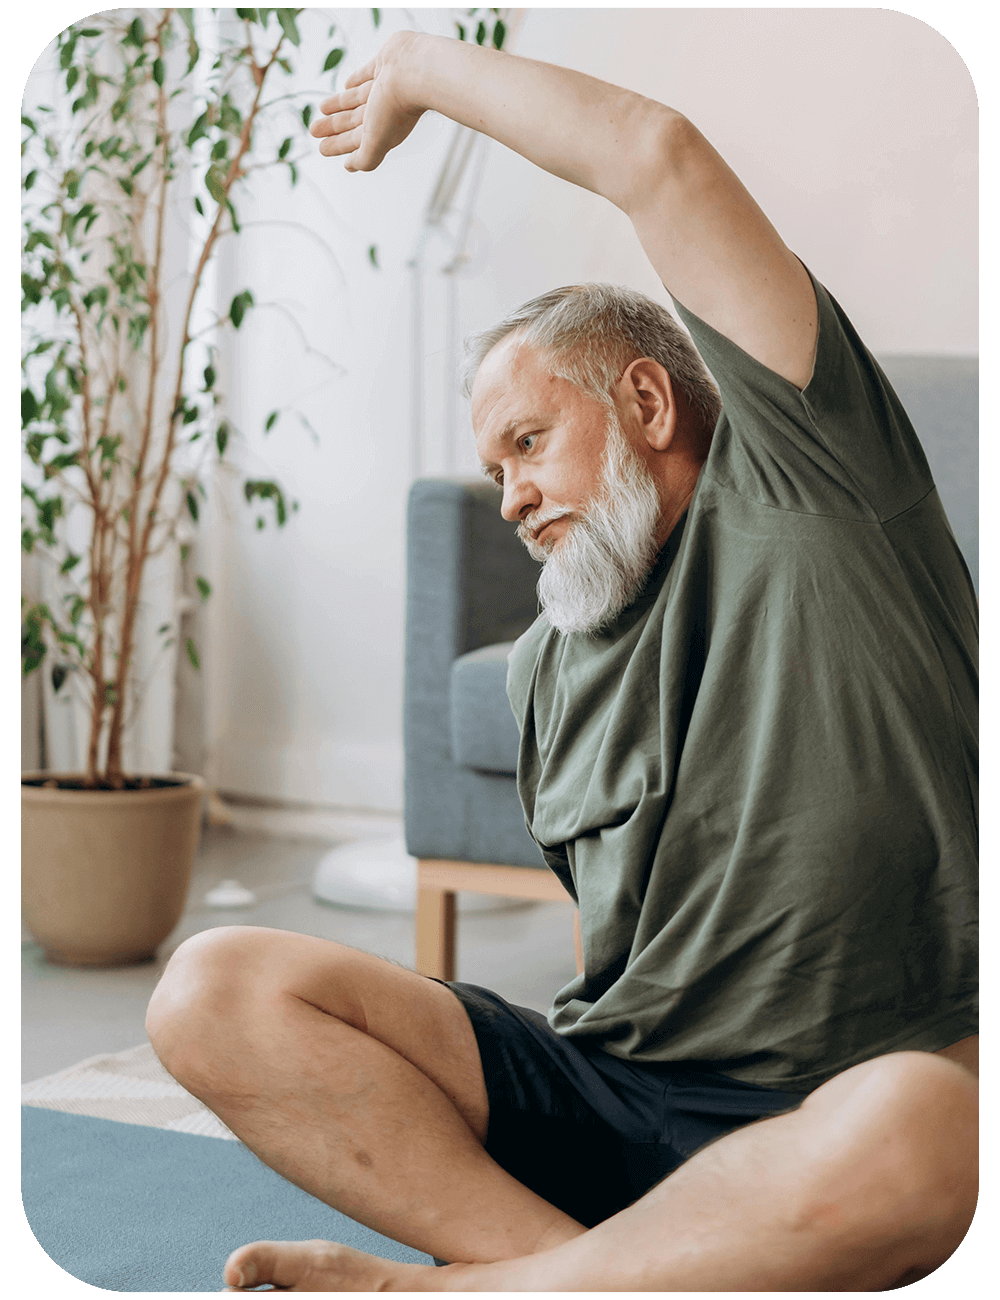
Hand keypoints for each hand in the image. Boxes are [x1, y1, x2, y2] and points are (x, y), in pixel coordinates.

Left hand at [309, 31, 424, 172]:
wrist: (414, 72)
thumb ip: (365, 158)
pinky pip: (365, 75)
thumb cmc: (396, 108)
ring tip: (321, 108)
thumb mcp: (375, 142)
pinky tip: (346, 85)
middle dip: (333, 128)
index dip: (338, 146)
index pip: (355, 142)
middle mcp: (383, 112)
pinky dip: (355, 81)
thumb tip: (351, 167)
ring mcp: (383, 89)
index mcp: (382, 132)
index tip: (323, 149)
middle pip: (352, 122)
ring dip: (338, 106)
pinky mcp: (384, 66)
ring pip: (355, 100)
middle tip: (314, 130)